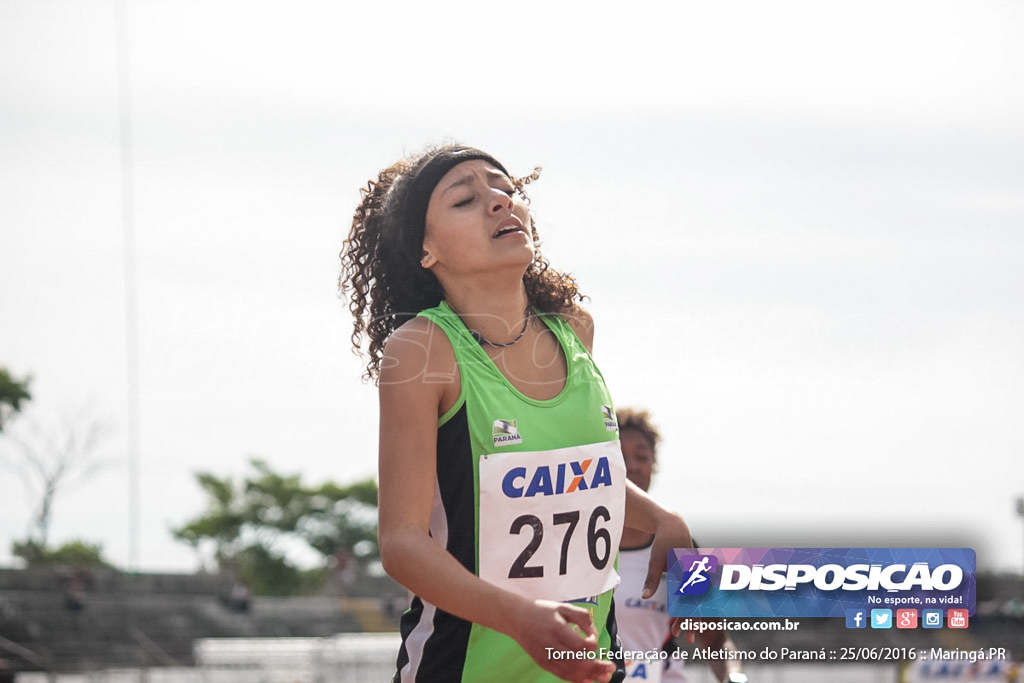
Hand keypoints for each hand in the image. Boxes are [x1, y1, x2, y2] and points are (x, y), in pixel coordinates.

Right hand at [508, 598, 616, 682]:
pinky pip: (562, 675)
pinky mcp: (543, 663)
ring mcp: (546, 657)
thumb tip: (593, 633)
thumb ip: (582, 617)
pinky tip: (589, 681)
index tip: (592, 638)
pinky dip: (577, 679)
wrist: (517, 618)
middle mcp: (551, 646)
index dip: (592, 645)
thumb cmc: (542, 611)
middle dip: (597, 667)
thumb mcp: (563, 607)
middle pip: (578, 663)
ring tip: (605, 677)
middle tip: (611, 668)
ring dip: (590, 676)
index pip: (580, 646)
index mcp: (556, 630)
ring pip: (571, 672)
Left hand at [638, 512, 692, 636]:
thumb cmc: (663, 543)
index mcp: (687, 572)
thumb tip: (644, 597)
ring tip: (684, 634)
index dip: (684, 618)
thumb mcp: (655, 560)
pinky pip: (696, 595)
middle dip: (692, 622)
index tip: (677, 632)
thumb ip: (651, 580)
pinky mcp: (695, 575)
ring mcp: (698, 575)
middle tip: (687, 640)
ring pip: (697, 601)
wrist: (675, 527)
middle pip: (696, 604)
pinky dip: (691, 607)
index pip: (687, 600)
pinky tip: (687, 620)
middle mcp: (695, 575)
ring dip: (691, 617)